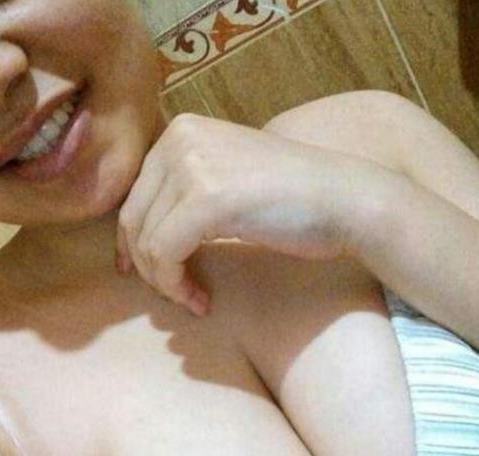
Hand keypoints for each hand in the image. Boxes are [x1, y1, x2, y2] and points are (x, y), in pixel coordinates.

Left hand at [117, 113, 369, 315]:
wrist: (345, 199)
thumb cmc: (295, 198)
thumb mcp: (228, 178)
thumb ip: (186, 190)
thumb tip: (144, 232)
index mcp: (182, 130)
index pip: (135, 196)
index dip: (135, 244)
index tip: (152, 275)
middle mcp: (179, 139)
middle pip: (133, 218)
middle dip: (147, 267)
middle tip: (172, 294)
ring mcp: (192, 166)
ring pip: (146, 241)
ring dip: (164, 282)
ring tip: (192, 299)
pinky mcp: (206, 200)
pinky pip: (164, 254)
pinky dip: (175, 286)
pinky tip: (200, 301)